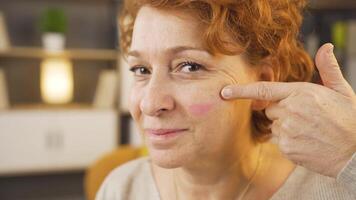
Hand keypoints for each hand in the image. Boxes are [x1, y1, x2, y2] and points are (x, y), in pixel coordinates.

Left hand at [221, 43, 355, 177]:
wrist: (355, 153)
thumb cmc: (349, 120)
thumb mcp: (341, 90)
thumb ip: (329, 69)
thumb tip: (326, 47)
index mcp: (300, 93)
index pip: (263, 90)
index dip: (241, 91)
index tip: (224, 92)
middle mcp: (290, 110)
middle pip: (270, 109)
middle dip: (282, 111)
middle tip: (305, 117)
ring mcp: (288, 130)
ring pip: (274, 126)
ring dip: (286, 127)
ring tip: (309, 130)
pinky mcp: (287, 148)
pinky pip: (279, 141)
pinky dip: (289, 142)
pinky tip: (307, 142)